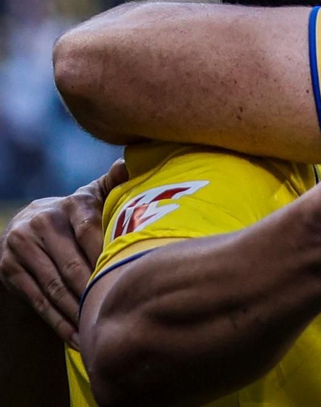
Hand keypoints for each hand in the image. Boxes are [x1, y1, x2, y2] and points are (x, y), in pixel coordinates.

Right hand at [1, 159, 127, 342]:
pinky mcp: (8, 269)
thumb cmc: (76, 213)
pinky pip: (37, 300)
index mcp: (68, 205)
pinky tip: (77, 336)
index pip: (89, 231)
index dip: (106, 256)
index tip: (125, 277)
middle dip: (93, 290)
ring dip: (77, 311)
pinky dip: (58, 321)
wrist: (27, 224)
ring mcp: (21, 247)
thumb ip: (114, 184)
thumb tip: (127, 166)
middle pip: (71, 264)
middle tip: (115, 310)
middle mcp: (41, 224)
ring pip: (53, 286)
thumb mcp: (93, 196)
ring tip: (99, 328)